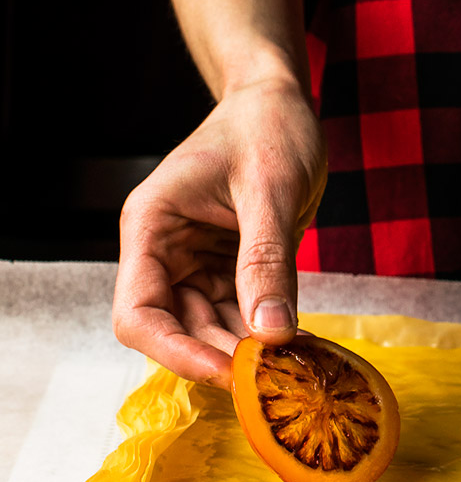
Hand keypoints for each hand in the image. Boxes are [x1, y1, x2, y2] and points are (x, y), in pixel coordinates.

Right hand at [112, 77, 326, 388]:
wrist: (281, 101)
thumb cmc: (267, 125)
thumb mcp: (270, 189)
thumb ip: (266, 259)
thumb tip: (272, 332)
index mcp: (152, 226)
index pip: (139, 313)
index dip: (176, 352)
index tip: (229, 373)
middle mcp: (166, 251)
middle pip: (176, 330)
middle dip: (222, 357)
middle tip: (278, 381)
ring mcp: (197, 262)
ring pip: (211, 328)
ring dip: (248, 352)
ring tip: (295, 370)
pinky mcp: (230, 266)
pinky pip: (242, 312)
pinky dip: (267, 331)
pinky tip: (301, 347)